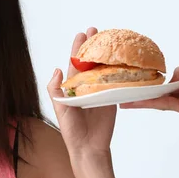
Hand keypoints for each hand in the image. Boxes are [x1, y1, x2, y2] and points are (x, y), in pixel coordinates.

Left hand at [47, 27, 116, 157]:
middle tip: (97, 30)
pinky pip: (116, 82)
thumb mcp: (60, 108)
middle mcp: (87, 86)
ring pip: (104, 69)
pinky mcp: (112, 98)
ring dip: (107, 55)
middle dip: (94, 45)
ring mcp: (100, 91)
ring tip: (111, 40)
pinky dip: (119, 71)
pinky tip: (123, 59)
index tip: (82, 34)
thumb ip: (55, 89)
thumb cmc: (71, 129)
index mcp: (73, 86)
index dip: (78, 48)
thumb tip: (56, 69)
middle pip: (91, 61)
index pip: (76, 62)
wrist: (88, 147)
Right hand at [120, 59, 178, 117]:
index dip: (155, 85)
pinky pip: (163, 104)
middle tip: (126, 96)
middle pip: (161, 95)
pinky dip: (148, 103)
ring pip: (159, 102)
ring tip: (125, 101)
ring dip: (142, 101)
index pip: (169, 85)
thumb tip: (169, 80)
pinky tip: (135, 102)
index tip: (140, 84)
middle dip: (144, 95)